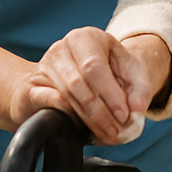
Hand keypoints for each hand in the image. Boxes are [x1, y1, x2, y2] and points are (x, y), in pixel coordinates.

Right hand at [24, 28, 169, 144]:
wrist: (76, 73)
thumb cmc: (106, 72)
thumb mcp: (129, 74)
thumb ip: (139, 90)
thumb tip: (137, 109)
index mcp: (87, 37)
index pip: (95, 67)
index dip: (110, 94)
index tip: (124, 116)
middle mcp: (63, 47)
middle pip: (79, 83)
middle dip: (100, 112)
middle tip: (115, 131)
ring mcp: (45, 65)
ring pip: (66, 95)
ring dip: (88, 119)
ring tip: (106, 133)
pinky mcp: (33, 84)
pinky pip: (48, 102)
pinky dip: (68, 116)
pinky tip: (83, 127)